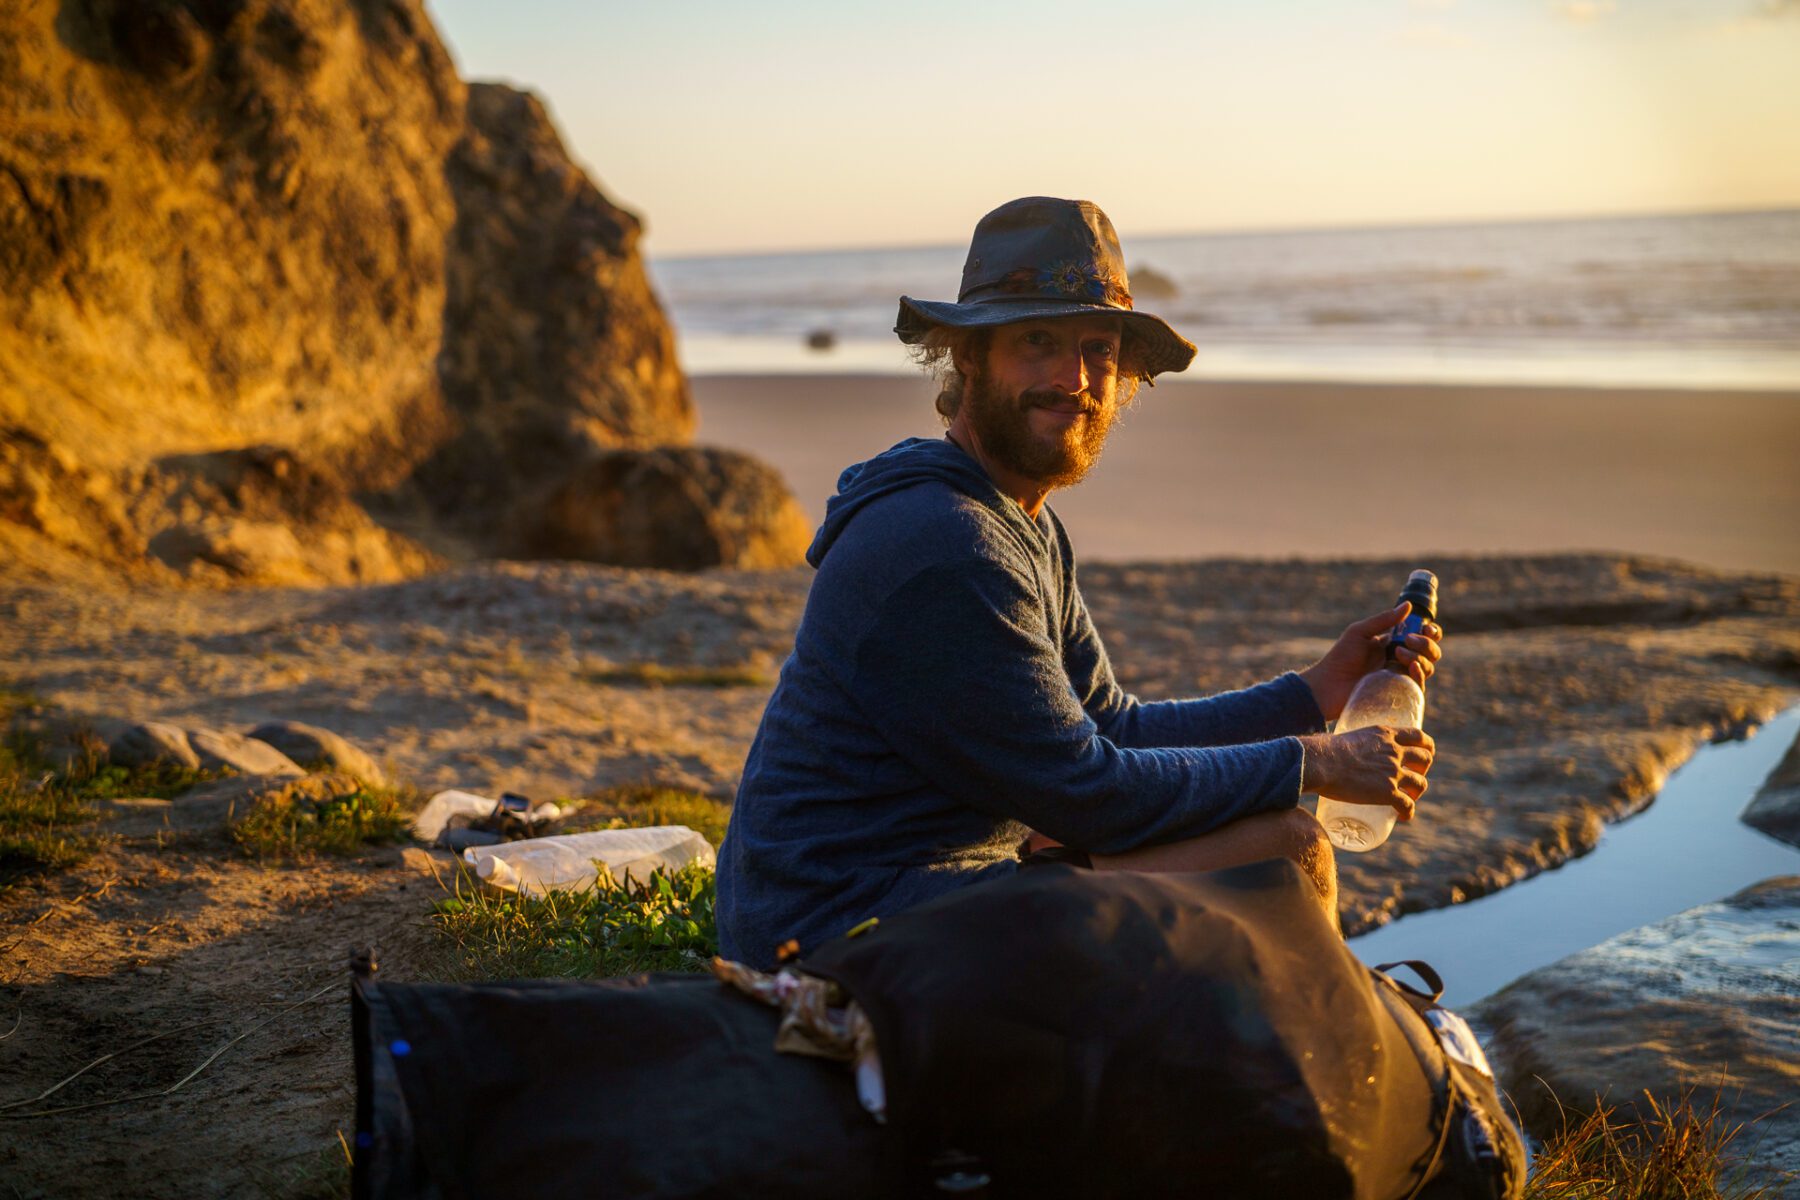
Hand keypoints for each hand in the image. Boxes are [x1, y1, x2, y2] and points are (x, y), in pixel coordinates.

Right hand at [1298, 726, 1434, 820]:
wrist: (1320, 763)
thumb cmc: (1322, 751)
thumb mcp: (1346, 738)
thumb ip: (1351, 747)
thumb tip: (1336, 756)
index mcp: (1385, 735)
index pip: (1418, 736)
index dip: (1426, 746)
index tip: (1425, 752)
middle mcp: (1394, 752)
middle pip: (1424, 759)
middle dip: (1423, 769)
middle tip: (1413, 777)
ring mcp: (1393, 772)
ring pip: (1420, 783)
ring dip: (1417, 792)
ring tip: (1410, 798)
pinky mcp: (1388, 792)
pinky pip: (1407, 805)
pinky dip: (1408, 812)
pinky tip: (1403, 816)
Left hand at [1299, 602, 1442, 721]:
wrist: (1328, 685)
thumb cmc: (1340, 657)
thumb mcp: (1359, 632)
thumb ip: (1383, 620)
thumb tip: (1409, 606)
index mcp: (1394, 643)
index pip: (1423, 636)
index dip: (1431, 631)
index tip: (1426, 628)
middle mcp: (1401, 660)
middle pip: (1430, 651)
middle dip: (1426, 643)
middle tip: (1409, 640)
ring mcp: (1401, 677)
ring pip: (1428, 667)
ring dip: (1420, 657)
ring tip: (1398, 654)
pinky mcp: (1399, 693)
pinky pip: (1419, 685)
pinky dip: (1420, 674)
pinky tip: (1411, 667)